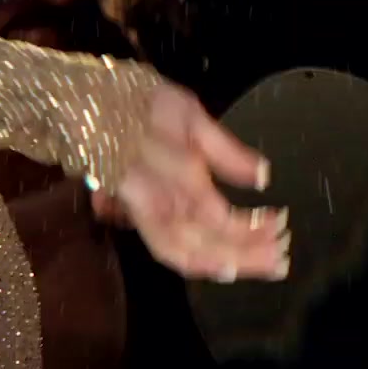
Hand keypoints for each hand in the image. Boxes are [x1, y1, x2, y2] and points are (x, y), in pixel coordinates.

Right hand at [98, 85, 289, 282]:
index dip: (247, 227)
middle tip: (282, 258)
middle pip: (201, 242)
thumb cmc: (139, 103)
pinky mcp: (137, 216)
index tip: (280, 221)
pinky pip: (165, 247)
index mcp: (168, 170)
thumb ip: (224, 149)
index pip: (213, 213)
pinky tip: (225, 266)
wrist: (85, 105)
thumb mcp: (186, 111)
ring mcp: (142, 212)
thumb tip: (263, 177)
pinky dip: (196, 261)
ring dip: (226, 262)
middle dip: (244, 255)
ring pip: (182, 251)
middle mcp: (153, 200)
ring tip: (266, 266)